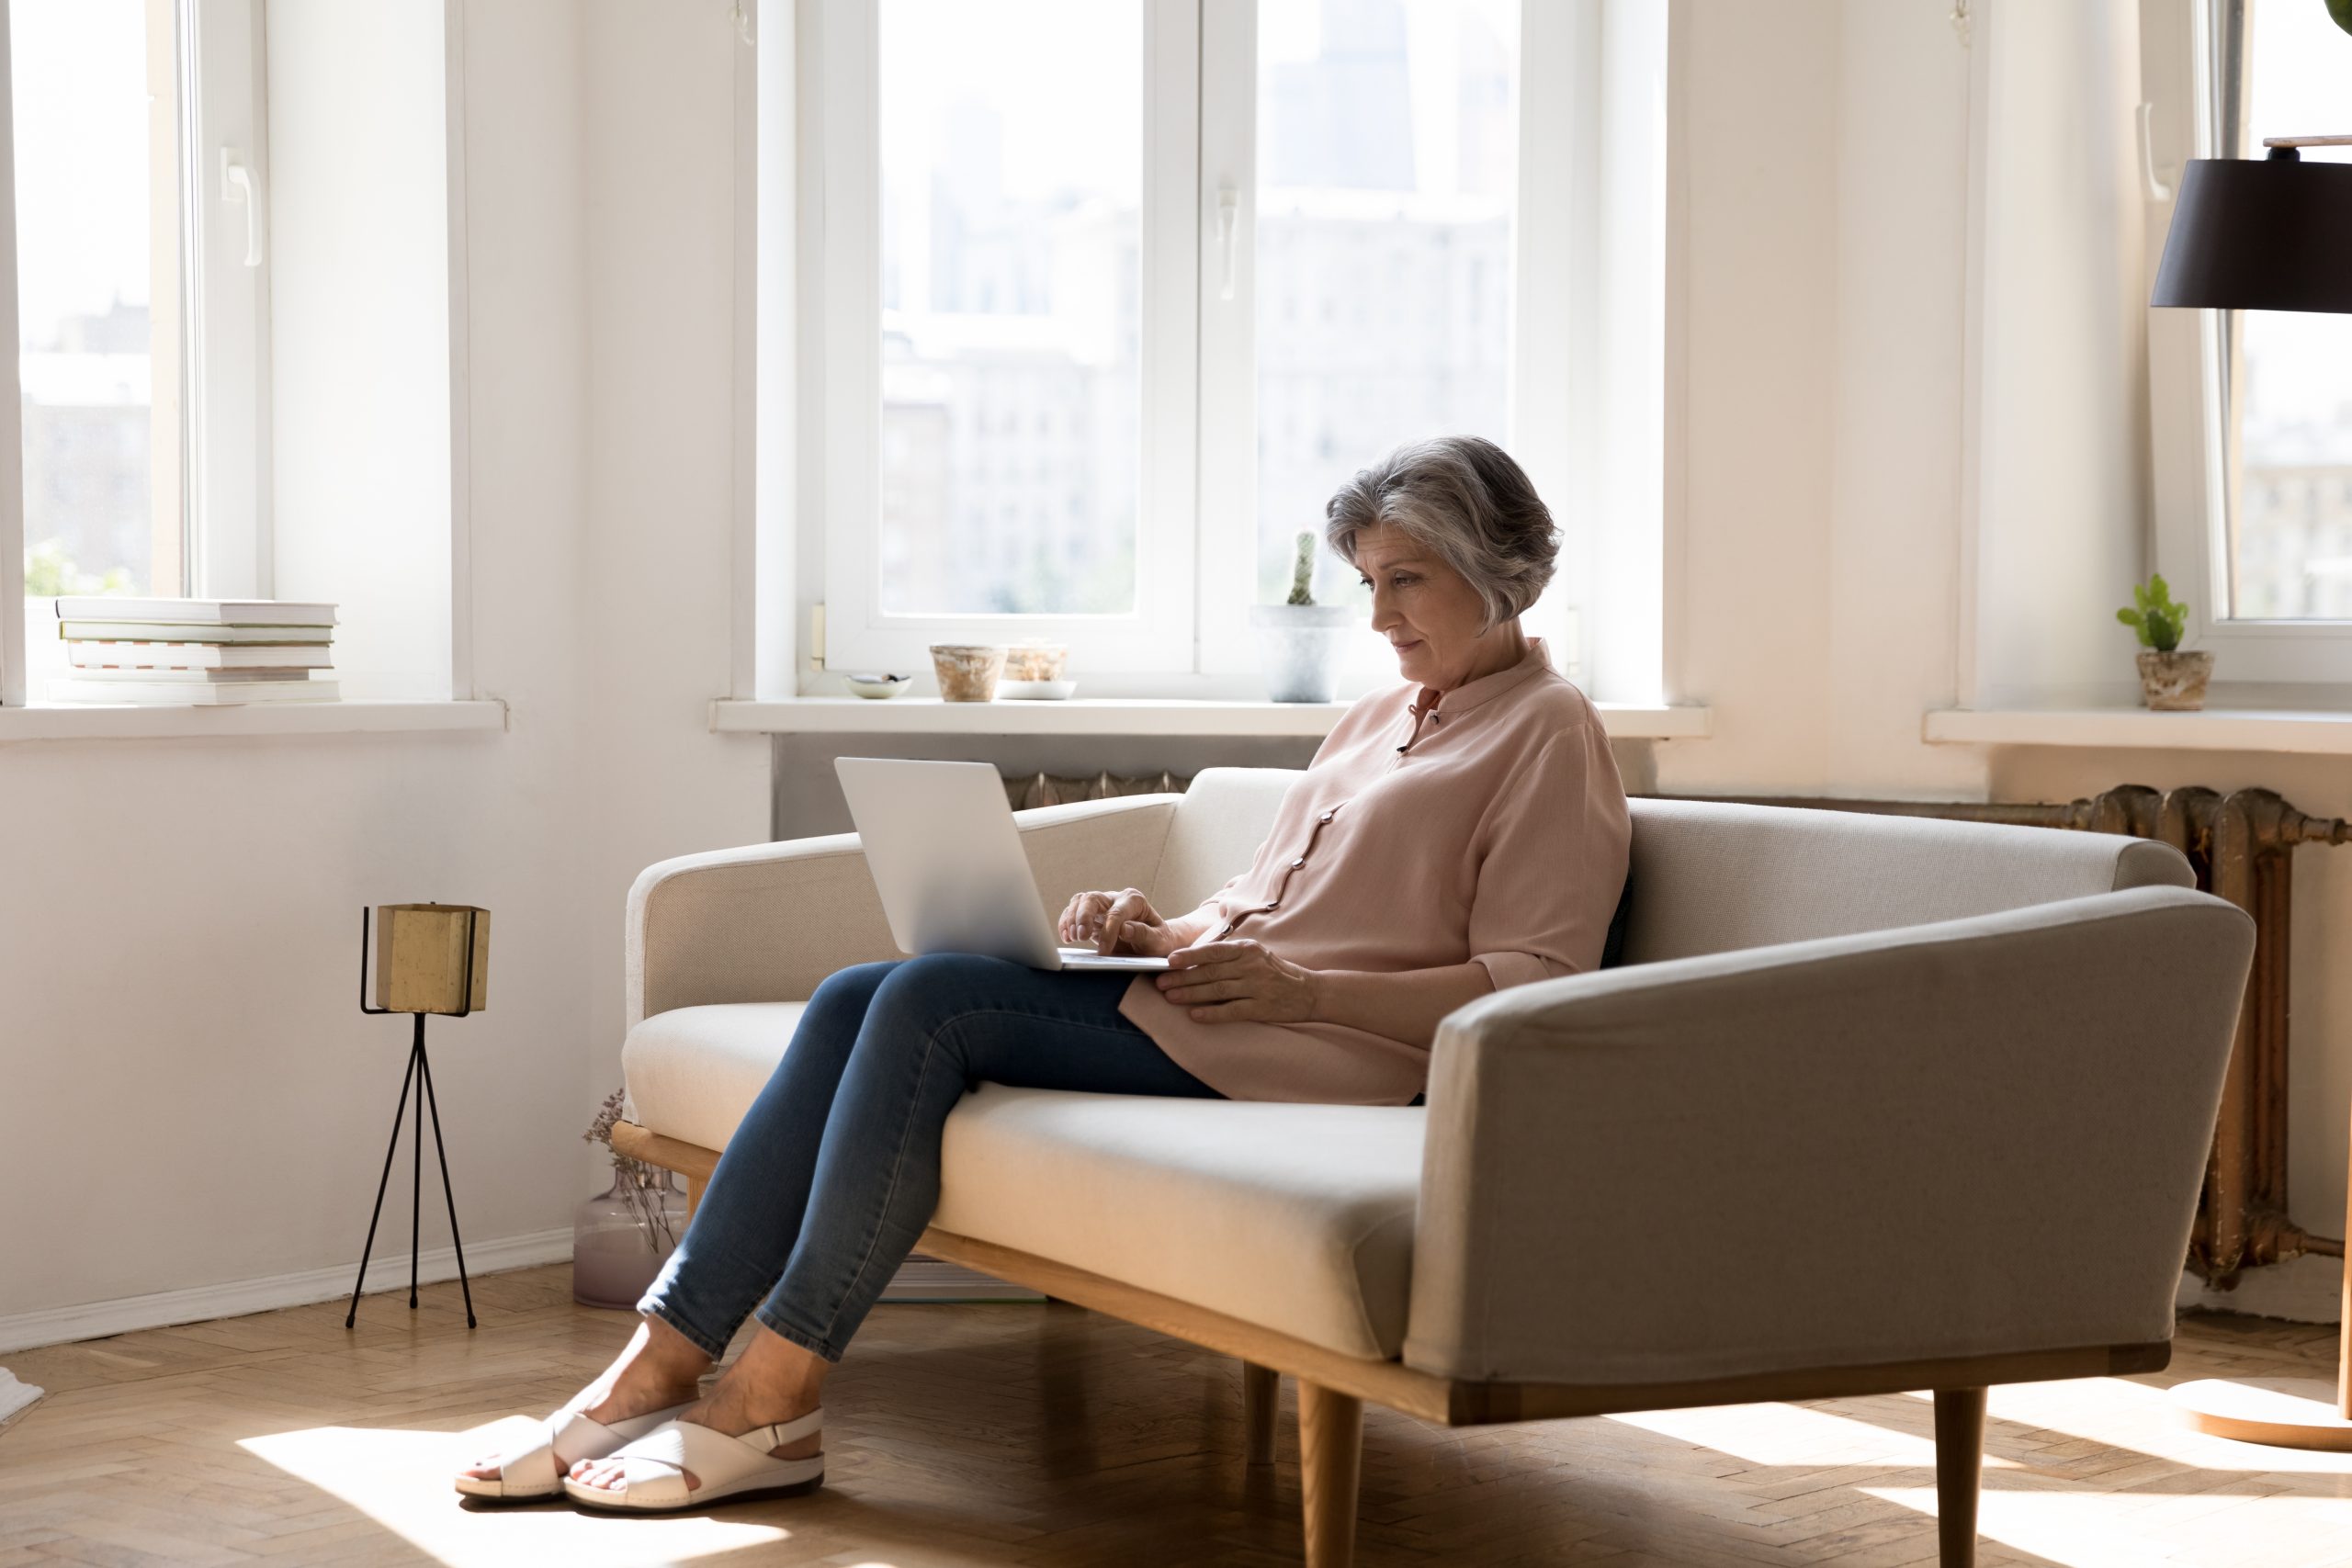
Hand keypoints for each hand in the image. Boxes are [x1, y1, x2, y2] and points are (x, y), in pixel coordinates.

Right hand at [1057, 887, 1186, 957]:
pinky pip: (1073, 911)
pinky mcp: (1092, 916)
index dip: (1108, 932)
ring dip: (1071, 918)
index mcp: (1134, 901)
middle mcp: (1116, 898)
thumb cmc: (1158, 941)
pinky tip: (1066, 936)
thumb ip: (1144, 934)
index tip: (1104, 951)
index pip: (1116, 913)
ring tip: (1072, 938)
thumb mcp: (1158, 941)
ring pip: (1079, 901)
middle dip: (1083, 917)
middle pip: (1092, 898)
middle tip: (1080, 937)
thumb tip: (1124, 929)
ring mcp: (1102, 906)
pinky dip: (1066, 922)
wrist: (1154, 942)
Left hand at [1153, 939, 1317, 1023]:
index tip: (1169, 961)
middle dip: (1182, 978)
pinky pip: (1231, 1010)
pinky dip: (1211, 1013)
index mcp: (1248, 949)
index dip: (1189, 956)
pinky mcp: (1261, 1008)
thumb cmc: (1275, 972)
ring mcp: (1257, 987)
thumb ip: (1229, 956)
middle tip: (1161, 983)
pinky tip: (1195, 1015)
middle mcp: (1251, 966)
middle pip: (1210, 972)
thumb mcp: (1255, 955)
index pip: (1213, 951)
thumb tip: (1193, 961)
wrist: (1308, 991)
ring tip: (1171, 997)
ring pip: (1217, 990)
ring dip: (1191, 994)